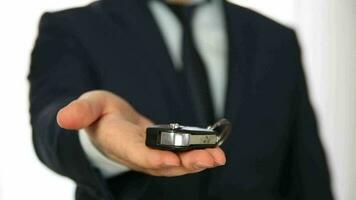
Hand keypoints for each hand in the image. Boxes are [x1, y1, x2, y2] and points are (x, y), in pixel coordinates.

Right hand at [57, 90, 225, 175]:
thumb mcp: (89, 106)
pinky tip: (214, 152)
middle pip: (162, 163)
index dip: (153, 158)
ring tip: (219, 156)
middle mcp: (136, 155)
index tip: (172, 159)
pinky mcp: (161, 152)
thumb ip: (81, 112)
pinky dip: (196, 156)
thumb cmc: (98, 114)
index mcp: (118, 142)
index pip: (136, 153)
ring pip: (175, 164)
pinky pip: (180, 158)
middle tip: (213, 158)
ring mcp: (150, 156)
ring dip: (198, 161)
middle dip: (187, 162)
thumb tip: (64, 118)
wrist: (108, 124)